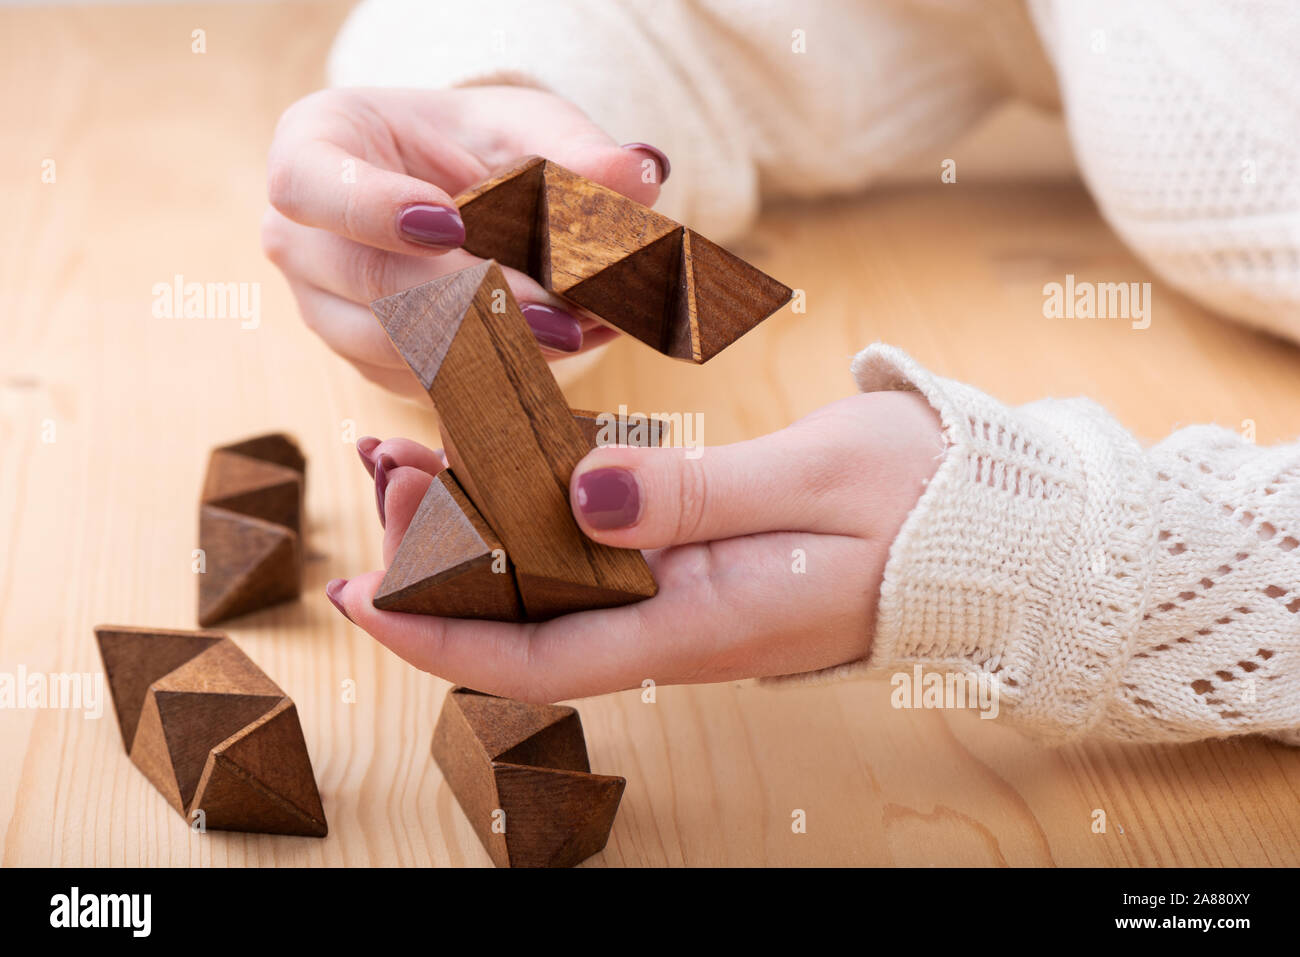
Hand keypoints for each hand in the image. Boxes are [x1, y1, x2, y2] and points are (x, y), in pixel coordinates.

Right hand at [261, 86, 668, 396]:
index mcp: (313, 150)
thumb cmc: (481, 144)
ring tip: (579, 337)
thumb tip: (641, 174)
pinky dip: (491, 378)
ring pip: (393, 349)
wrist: (465, 192)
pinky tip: (559, 361)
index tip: (449, 221)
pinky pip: (420, 385)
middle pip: (367, 283)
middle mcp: (299, 239)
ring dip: (489, 351)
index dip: (371, 208)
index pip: (308, 184)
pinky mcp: (369, 364)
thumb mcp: (531, 128)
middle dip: (467, 302)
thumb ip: (578, 150)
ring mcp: (326, 310)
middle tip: (558, 314)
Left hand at [331, 391, 944, 700]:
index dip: (438, 633)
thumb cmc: (921, 507)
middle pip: (530, 614)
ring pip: (558, 578)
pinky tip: (509, 455)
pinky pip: (603, 547)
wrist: (999, 526)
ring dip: (482, 525)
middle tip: (386, 467)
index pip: (538, 655)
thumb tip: (583, 490)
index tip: (359, 593)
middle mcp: (682, 624)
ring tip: (417, 451)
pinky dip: (543, 504)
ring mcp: (692, 595)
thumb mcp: (812, 485)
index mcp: (702, 626)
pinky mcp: (705, 561)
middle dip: (440, 560)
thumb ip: (695, 496)